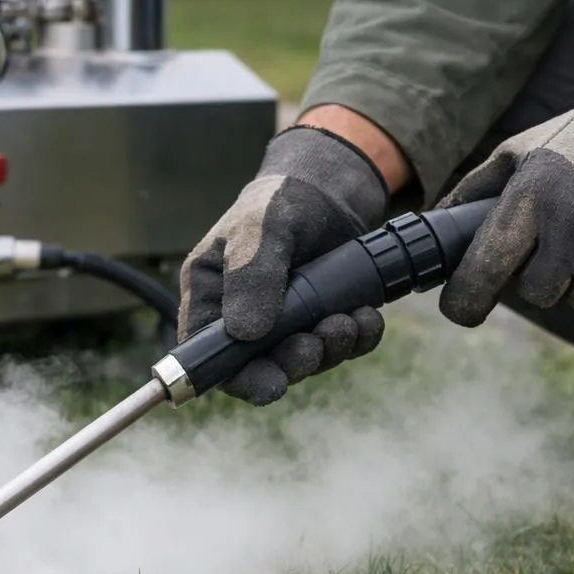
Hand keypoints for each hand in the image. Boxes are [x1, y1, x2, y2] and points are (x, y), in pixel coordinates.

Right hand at [179, 125, 390, 404]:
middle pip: (258, 370)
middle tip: (315, 344)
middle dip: (293, 365)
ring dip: (329, 349)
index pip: (207, 355)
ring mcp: (284, 326)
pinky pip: (340, 349)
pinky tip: (365, 315)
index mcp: (209, 297)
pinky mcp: (320, 323)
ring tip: (346, 319)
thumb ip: (251, 275)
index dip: (235, 378)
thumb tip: (246, 333)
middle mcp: (242, 319)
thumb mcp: (261, 228)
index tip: (270, 383)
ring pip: (304, 363)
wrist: (331, 190)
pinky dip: (356, 338)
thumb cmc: (281, 201)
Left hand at [437, 52, 573, 323]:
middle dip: (545, 276)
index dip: (465, 300)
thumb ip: (477, 188)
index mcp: (531, 198)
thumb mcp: (526, 147)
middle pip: (537, 295)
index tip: (462, 309)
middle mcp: (569, 229)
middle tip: (567, 236)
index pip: (483, 271)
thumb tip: (436, 223)